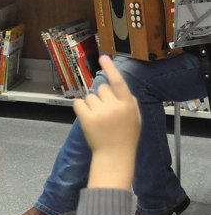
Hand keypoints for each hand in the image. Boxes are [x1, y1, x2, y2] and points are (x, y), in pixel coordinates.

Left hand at [74, 55, 140, 188]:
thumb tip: (121, 87)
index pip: (119, 82)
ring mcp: (100, 113)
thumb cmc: (125, 137)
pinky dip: (80, 108)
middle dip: (102, 97)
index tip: (103, 57)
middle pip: (102, 89)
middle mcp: (115, 107)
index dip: (110, 68)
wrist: (115, 156)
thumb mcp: (135, 118)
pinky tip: (87, 118)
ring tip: (99, 119)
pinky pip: (78, 103)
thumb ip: (129, 102)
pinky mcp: (87, 119)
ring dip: (91, 105)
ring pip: (90, 96)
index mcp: (128, 105)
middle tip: (106, 113)